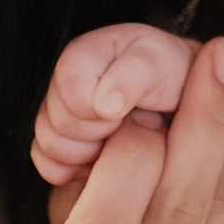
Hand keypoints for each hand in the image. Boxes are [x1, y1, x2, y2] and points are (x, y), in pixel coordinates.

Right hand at [31, 23, 196, 184]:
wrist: (176, 93)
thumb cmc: (168, 74)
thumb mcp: (157, 66)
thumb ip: (132, 77)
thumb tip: (105, 106)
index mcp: (83, 54)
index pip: (70, 89)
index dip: (98, 110)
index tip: (124, 111)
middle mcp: (63, 81)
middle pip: (57, 122)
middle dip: (95, 131)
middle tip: (124, 124)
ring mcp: (57, 111)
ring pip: (50, 144)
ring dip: (86, 151)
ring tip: (117, 138)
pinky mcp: (58, 141)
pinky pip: (47, 164)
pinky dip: (73, 169)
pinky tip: (101, 158)